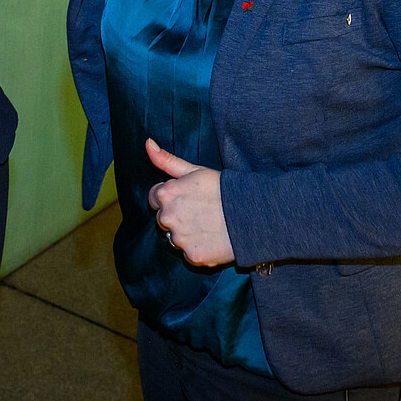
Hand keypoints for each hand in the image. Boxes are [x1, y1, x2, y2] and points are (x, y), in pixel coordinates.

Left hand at [146, 138, 233, 266]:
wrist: (252, 215)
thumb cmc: (223, 189)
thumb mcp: (195, 170)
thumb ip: (166, 160)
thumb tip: (147, 143)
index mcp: (166, 195)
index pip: (154, 198)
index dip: (170, 196)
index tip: (187, 197)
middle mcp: (168, 218)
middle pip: (163, 219)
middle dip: (177, 215)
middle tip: (200, 211)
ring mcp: (180, 239)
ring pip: (176, 238)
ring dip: (187, 233)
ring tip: (209, 225)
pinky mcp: (193, 256)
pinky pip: (189, 254)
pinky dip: (198, 248)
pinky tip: (213, 239)